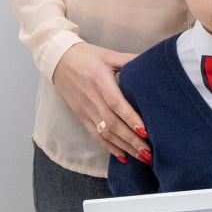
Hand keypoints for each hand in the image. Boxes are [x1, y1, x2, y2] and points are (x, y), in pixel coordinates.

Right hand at [52, 42, 149, 162]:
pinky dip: (109, 147)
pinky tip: (122, 156)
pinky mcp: (82, 116)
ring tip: (141, 157)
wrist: (59, 60)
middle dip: (132, 140)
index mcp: (100, 81)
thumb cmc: (86, 56)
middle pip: (113, 124)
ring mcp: (86, 110)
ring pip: (106, 133)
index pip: (116, 104)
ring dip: (124, 147)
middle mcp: (92, 99)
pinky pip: (96, 135)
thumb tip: (152, 61)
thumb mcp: (109, 54)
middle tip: (148, 152)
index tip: (145, 131)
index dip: (131, 119)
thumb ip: (130, 59)